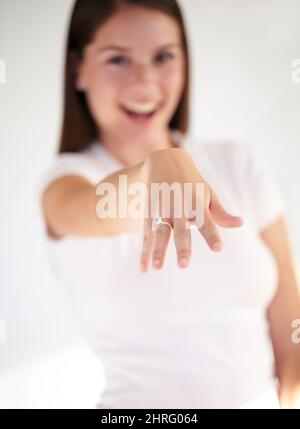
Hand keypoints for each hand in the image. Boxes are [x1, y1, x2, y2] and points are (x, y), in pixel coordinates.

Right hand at [139, 148, 243, 271]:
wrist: (164, 161)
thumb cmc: (192, 182)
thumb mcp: (207, 193)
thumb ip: (221, 213)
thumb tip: (241, 224)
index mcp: (197, 201)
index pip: (206, 221)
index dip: (212, 235)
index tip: (218, 249)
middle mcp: (179, 205)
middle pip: (180, 228)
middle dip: (182, 246)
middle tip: (184, 265)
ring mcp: (162, 208)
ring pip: (159, 231)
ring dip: (157, 250)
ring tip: (156, 268)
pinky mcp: (149, 212)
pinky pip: (146, 234)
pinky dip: (144, 251)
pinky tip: (144, 267)